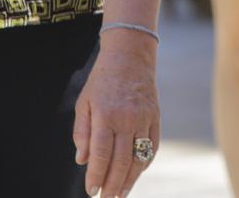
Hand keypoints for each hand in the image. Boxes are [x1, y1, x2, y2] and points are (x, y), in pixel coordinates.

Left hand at [74, 33, 159, 196]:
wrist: (130, 54)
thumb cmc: (102, 80)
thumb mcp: (84, 102)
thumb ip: (82, 132)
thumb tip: (82, 161)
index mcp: (106, 115)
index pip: (100, 154)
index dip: (96, 176)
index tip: (91, 191)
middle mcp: (127, 118)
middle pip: (121, 161)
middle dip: (112, 185)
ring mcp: (144, 118)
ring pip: (139, 158)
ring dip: (130, 180)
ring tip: (120, 194)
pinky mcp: (156, 117)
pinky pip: (152, 147)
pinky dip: (144, 164)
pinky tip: (135, 175)